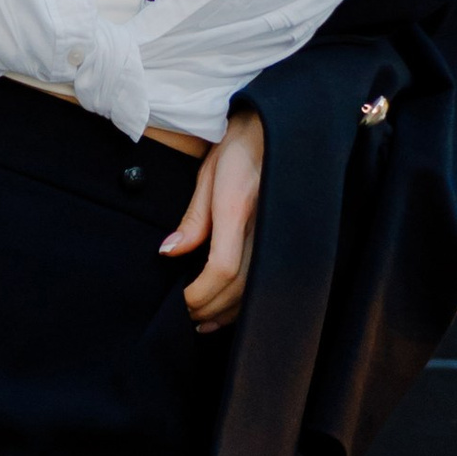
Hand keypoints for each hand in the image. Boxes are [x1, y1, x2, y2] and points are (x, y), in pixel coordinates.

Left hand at [162, 109, 263, 330]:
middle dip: (209, 308)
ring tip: (202, 320)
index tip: (182, 301)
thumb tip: (169, 253)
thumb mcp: (208, 177)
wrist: (279, 135)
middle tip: (185, 316)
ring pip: (256, 290)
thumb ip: (193, 220)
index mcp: (238, 207)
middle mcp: (264, 226)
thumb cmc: (239, 151)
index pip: (223, 268)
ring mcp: (280, 236)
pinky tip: (228, 310)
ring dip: (228, 312)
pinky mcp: (287, 241)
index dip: (201, 293)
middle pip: (239, 287)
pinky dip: (246, 301)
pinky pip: (267, 281)